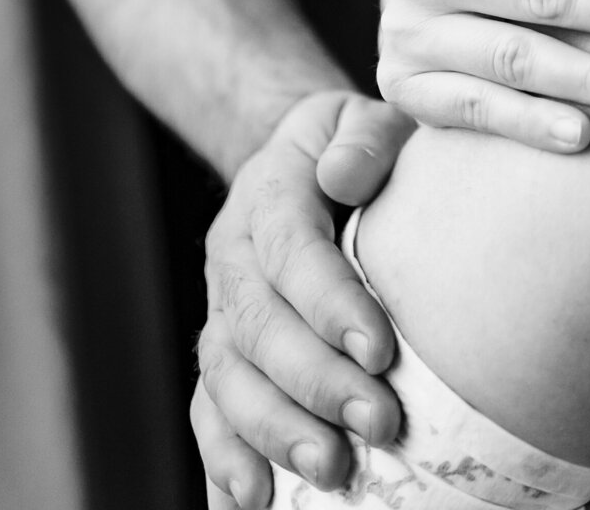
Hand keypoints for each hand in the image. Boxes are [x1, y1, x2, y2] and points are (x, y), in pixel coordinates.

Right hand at [194, 89, 412, 508]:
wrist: (303, 160)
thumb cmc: (358, 148)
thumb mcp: (367, 118)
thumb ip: (365, 139)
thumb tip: (344, 175)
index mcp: (270, 190)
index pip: (292, 248)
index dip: (330, 302)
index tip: (381, 350)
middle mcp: (233, 253)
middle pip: (257, 325)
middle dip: (314, 382)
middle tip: (378, 423)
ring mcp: (220, 308)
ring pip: (226, 377)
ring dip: (274, 430)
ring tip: (331, 471)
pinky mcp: (223, 354)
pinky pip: (209, 412)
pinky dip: (224, 461)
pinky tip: (254, 502)